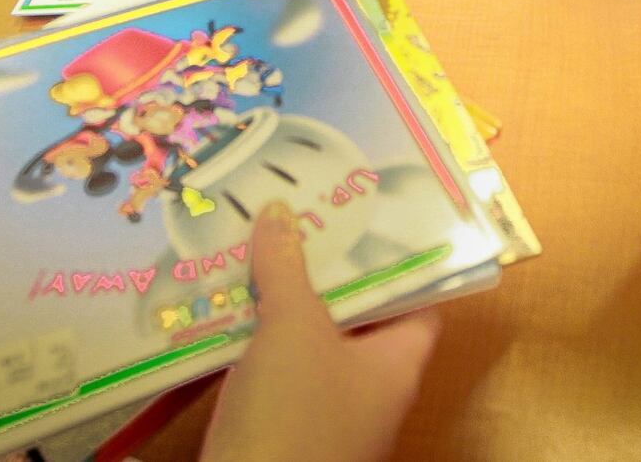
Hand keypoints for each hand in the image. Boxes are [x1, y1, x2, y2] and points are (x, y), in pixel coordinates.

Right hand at [199, 203, 440, 461]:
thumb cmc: (293, 416)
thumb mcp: (292, 329)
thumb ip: (287, 268)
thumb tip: (279, 211)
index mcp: (397, 365)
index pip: (417, 300)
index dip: (397, 259)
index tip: (366, 214)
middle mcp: (370, 390)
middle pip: (356, 317)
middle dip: (325, 270)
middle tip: (298, 217)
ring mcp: (325, 412)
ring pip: (309, 341)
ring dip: (282, 301)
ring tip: (255, 245)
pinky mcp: (281, 428)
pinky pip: (274, 370)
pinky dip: (254, 338)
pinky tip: (223, 306)